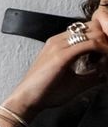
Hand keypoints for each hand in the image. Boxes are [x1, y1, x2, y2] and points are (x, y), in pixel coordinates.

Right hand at [0, 6, 107, 121]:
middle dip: (106, 38)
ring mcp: (59, 46)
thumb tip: (106, 73)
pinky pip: (91, 44)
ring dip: (106, 43)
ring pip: (94, 32)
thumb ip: (91, 75)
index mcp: (59, 44)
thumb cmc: (45, 91)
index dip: (103, 38)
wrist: (27, 99)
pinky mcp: (62, 55)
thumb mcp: (74, 81)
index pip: (87, 30)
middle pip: (93, 26)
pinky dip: (104, 49)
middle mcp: (58, 40)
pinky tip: (106, 59)